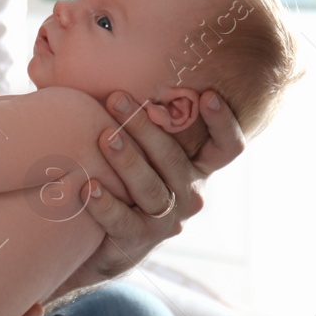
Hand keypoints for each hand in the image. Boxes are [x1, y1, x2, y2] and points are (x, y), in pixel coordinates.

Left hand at [66, 90, 244, 288]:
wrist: (101, 242)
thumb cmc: (122, 180)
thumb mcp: (142, 151)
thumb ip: (144, 121)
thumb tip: (120, 72)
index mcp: (196, 168)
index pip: (226, 148)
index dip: (223, 123)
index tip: (208, 95)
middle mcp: (189, 194)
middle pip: (174, 160)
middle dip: (145, 128)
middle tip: (117, 98)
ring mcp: (166, 221)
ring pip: (151, 189)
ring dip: (128, 161)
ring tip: (105, 138)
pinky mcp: (138, 241)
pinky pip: (123, 221)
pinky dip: (105, 204)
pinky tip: (88, 186)